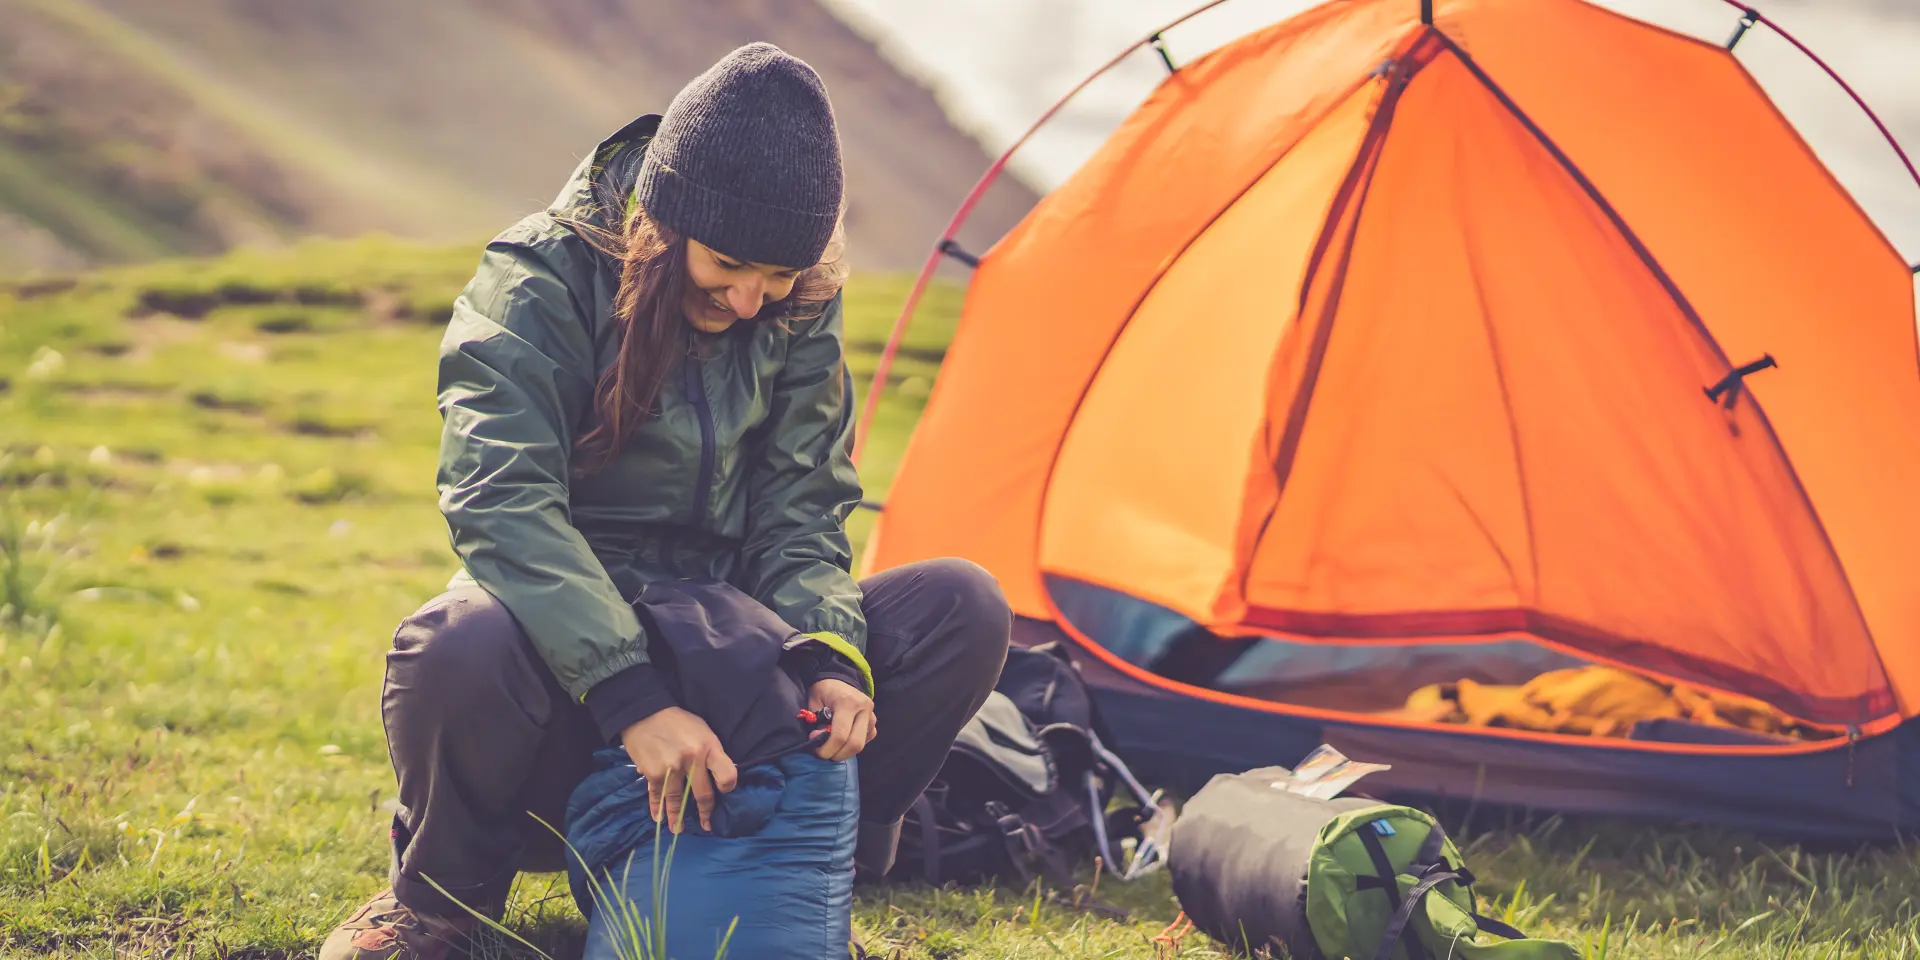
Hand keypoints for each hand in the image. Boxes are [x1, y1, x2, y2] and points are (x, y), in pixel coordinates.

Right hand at [619, 707, 737, 833]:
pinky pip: (657, 795)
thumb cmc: (678, 721)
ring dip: (678, 818)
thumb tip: (718, 777)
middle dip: (706, 813)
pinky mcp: (653, 773)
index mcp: (709, 747)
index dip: (728, 787)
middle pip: (703, 794)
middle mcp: (692, 760)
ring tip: (678, 830)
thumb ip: (712, 753)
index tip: (724, 792)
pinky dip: (657, 808)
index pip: (727, 775)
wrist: (645, 712)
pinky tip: (659, 818)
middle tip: (706, 825)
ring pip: (678, 800)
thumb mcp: (703, 730)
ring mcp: (672, 768)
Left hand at [809, 678, 876, 761]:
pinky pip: (866, 740)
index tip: (817, 751)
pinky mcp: (874, 721)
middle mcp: (864, 709)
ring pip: (862, 744)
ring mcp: (871, 716)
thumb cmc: (824, 690)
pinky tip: (844, 740)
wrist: (839, 679)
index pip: (840, 735)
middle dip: (839, 754)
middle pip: (855, 744)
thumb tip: (818, 740)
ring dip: (846, 752)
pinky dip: (853, 745)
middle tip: (826, 755)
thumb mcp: (814, 702)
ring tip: (833, 747)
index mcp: (847, 702)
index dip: (828, 749)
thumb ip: (816, 722)